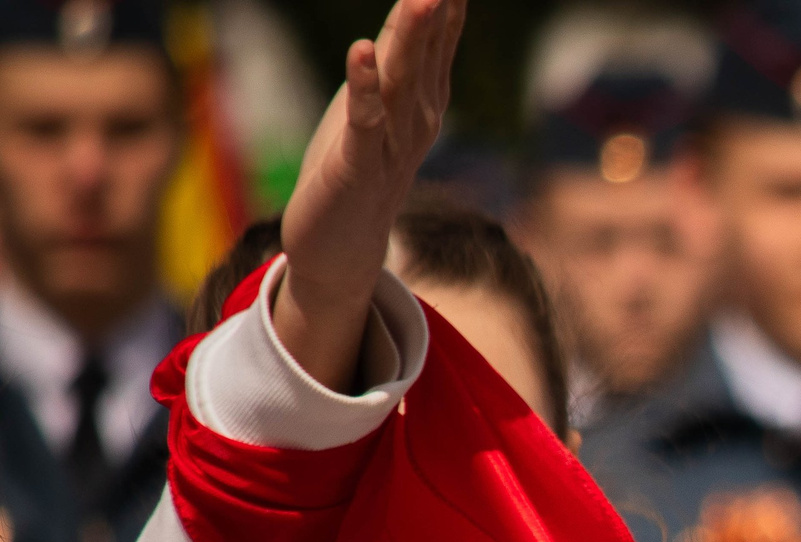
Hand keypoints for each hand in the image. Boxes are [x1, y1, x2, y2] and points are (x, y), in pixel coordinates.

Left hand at [273, 0, 468, 391]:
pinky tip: (362, 52)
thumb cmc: (353, 168)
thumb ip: (399, 59)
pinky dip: (364, 87)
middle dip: (438, 16)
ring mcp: (389, 146)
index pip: (439, 44)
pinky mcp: (356, 167)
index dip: (449, 10)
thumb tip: (423, 5)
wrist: (340, 248)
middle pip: (427, 58)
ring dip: (411, 42)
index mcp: (423, 106)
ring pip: (402, 84)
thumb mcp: (377, 105)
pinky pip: (364, 122)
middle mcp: (416, 123)